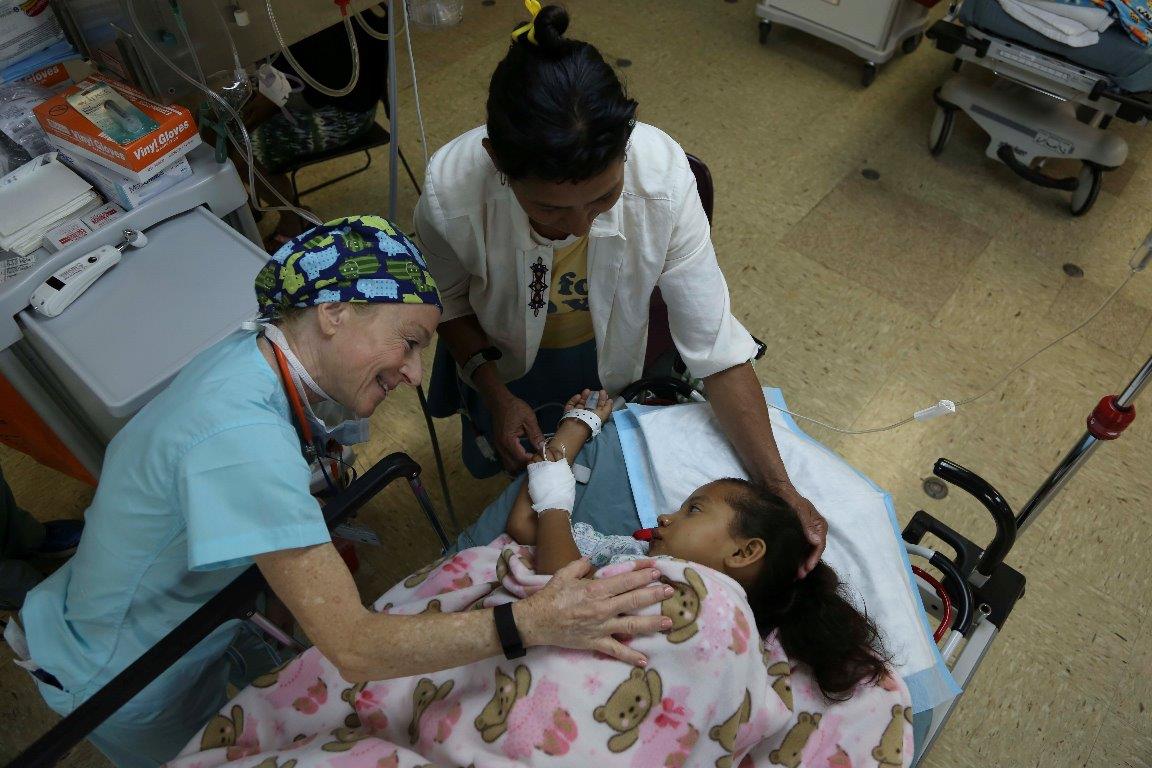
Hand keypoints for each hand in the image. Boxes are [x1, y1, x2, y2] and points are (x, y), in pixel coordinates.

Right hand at [490, 394, 544, 471]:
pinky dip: (514, 462)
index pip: (521, 458)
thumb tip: (543, 448)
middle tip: (537, 461)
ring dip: (519, 466)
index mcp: (508, 440)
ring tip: (531, 460)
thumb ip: (536, 435)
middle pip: (513, 465)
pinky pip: (505, 459)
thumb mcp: (529, 419)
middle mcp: (501, 447)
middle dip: (525, 466)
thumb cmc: (515, 408)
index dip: (532, 460)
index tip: (542, 458)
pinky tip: (524, 457)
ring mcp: (498, 447)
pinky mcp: (498, 445)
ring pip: (508, 464)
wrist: (499, 401)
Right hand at [515, 559, 672, 665]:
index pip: (625, 581)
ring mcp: (600, 627)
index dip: (642, 575)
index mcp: (595, 590)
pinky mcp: (595, 643)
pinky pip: (615, 651)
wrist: (535, 622)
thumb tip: (592, 560)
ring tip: (668, 622)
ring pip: (631, 625)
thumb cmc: (550, 597)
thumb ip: (580, 565)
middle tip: (671, 591)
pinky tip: (644, 660)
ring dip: (651, 624)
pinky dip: (629, 657)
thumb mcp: (564, 575)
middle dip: (654, 595)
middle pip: (634, 600)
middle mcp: (602, 608)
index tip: (657, 571)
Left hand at [526, 456, 574, 513]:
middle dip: (544, 453)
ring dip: (537, 458)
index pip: (557, 452)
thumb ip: (565, 471)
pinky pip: (530, 463)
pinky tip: (532, 468)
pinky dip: (531, 464)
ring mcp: (541, 468)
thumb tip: (561, 468)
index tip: (552, 454)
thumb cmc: (564, 495)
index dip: (553, 452)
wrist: (554, 504)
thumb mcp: (569, 480)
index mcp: (562, 465)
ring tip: (537, 462)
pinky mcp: (533, 474)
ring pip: (536, 456)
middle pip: (546, 452)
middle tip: (543, 456)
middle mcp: (551, 464)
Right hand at [564, 388, 613, 422]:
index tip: (603, 392)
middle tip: (595, 391)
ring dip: (584, 396)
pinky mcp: (569, 412)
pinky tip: (578, 396)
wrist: (578, 425)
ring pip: (581, 403)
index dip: (602, 400)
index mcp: (596, 417)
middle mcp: (587, 416)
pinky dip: (574, 400)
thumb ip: (608, 407)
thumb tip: (610, 400)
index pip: (599, 407)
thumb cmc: (593, 420)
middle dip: (593, 397)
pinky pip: (571, 404)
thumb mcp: (604, 414)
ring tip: (587, 391)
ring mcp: (577, 414)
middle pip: (590, 405)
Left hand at [779, 487, 826, 577]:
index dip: (814, 558)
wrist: (776, 490)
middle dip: (807, 564)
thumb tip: (816, 541)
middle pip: (813, 551)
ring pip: (806, 551)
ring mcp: (807, 533)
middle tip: (799, 576)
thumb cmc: (789, 498)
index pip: (820, 545)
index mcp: (820, 525)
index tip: (807, 568)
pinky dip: (795, 557)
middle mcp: (816, 530)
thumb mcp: (798, 510)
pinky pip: (799, 548)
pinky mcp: (798, 534)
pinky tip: (789, 566)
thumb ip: (807, 526)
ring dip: (801, 563)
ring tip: (794, 575)